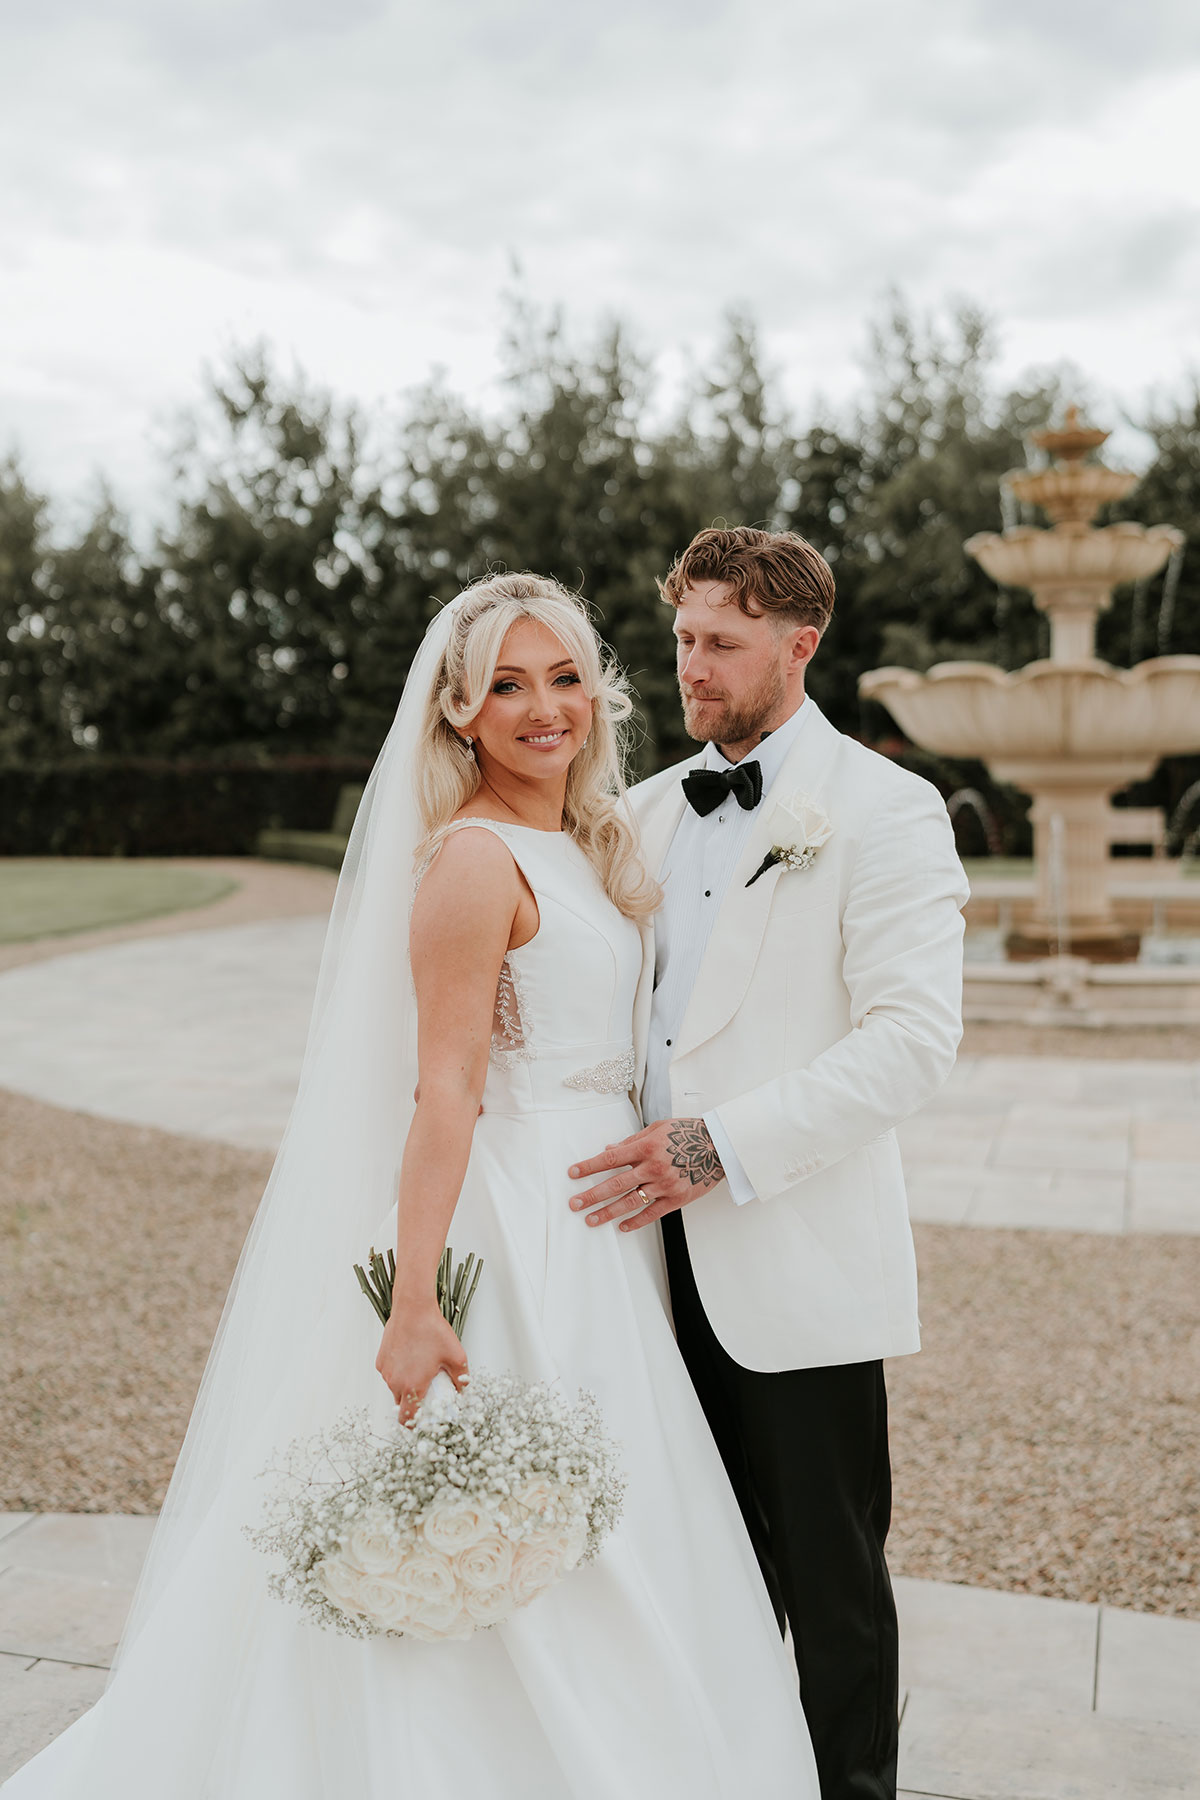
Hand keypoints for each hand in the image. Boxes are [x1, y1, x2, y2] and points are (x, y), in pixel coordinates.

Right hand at [376, 1301, 468, 1424]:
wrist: (413, 1308)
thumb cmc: (433, 1331)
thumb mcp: (457, 1356)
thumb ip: (462, 1379)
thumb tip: (462, 1390)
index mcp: (412, 1386)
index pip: (406, 1419)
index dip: (414, 1424)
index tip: (423, 1419)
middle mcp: (395, 1382)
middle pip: (401, 1404)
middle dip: (413, 1402)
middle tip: (427, 1390)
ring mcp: (386, 1371)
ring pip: (395, 1388)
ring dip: (406, 1386)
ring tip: (421, 1369)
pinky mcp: (381, 1360)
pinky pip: (390, 1373)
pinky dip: (399, 1372)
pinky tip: (412, 1358)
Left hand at [568, 1118, 724, 1231]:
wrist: (719, 1146)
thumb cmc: (687, 1133)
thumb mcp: (658, 1128)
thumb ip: (632, 1140)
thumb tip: (610, 1150)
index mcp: (647, 1147)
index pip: (610, 1159)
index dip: (589, 1167)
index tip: (574, 1173)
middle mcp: (653, 1167)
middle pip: (615, 1184)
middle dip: (591, 1195)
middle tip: (574, 1203)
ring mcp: (665, 1185)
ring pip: (630, 1202)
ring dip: (608, 1212)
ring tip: (591, 1219)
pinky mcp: (676, 1199)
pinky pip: (652, 1213)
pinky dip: (636, 1221)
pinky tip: (622, 1226)